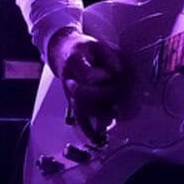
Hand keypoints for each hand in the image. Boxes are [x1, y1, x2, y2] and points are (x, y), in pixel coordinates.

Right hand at [48, 29, 124, 144]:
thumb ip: (110, 58)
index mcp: (74, 62)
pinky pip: (79, 118)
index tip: (116, 73)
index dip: (104, 76)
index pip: (89, 75)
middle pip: (86, 95)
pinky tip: (97, 138)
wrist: (62, 51)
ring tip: (118, 115)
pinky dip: (88, 129)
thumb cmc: (83, 49)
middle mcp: (69, 80)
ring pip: (84, 109)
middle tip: (121, 93)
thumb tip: (119, 74)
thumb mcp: (98, 45)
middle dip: (106, 95)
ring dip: (101, 114)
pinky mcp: (73, 102)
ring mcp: (70, 94)